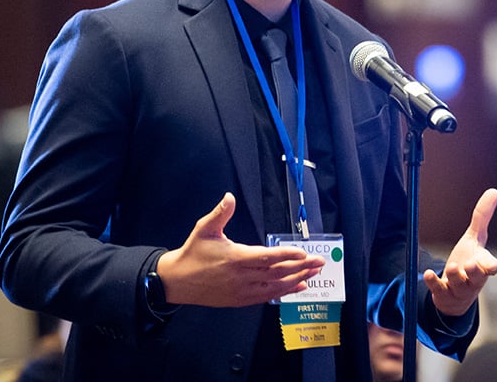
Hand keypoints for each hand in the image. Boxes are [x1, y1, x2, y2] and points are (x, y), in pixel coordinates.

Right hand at [155, 192, 324, 306]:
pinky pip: (267, 297)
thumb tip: (229, 197)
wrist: (178, 281)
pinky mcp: (241, 300)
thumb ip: (220, 213)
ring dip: (297, 279)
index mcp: (234, 258)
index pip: (266, 257)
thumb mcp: (204, 229)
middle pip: (276, 273)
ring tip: (313, 272)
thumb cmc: (193, 253)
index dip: (286, 255)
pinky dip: (285, 293)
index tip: (303, 253)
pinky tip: (298, 287)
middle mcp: (241, 277)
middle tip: (319, 261)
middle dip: (300, 267)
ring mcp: (242, 291)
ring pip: (275, 287)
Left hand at [424, 188, 496, 316]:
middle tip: (470, 265)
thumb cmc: (470, 261)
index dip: (492, 266)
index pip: (491, 267)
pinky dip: (434, 282)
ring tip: (452, 266)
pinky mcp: (444, 294)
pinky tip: (428, 273)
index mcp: (483, 266)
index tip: (493, 266)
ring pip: (459, 285)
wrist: (457, 292)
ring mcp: (459, 289)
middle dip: (475, 272)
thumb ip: (483, 216)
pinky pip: (440, 290)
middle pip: (478, 278)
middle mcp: (474, 279)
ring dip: (455, 276)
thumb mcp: (475, 238)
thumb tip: (494, 191)